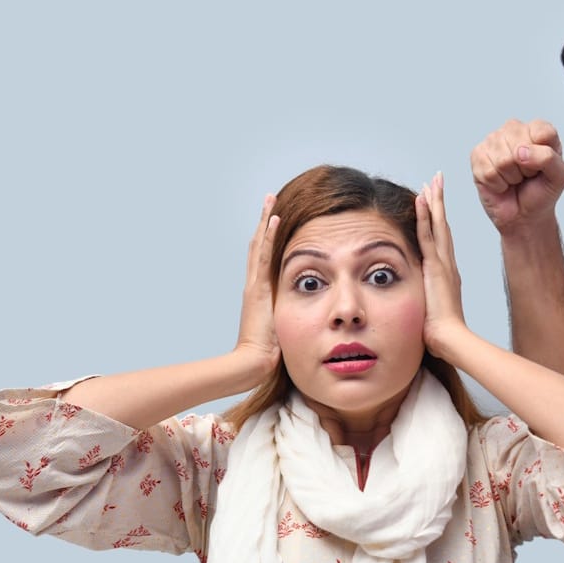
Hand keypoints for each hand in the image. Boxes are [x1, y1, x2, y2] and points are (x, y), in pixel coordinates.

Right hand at [235, 195, 280, 378]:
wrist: (253, 363)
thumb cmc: (270, 353)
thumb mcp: (284, 328)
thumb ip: (291, 317)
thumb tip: (310, 314)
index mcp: (259, 292)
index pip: (263, 258)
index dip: (268, 237)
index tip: (275, 218)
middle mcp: (254, 284)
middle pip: (258, 245)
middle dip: (264, 221)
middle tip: (270, 199)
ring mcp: (254, 285)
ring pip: (260, 245)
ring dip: (265, 221)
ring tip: (271, 199)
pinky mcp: (258, 289)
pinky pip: (265, 257)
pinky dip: (268, 237)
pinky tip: (274, 219)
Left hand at [415, 172, 468, 360]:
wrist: (450, 339)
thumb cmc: (440, 334)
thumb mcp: (432, 313)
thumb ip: (428, 305)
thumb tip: (422, 311)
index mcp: (447, 274)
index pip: (442, 239)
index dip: (438, 219)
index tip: (434, 201)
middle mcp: (448, 264)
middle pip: (443, 225)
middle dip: (439, 201)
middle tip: (437, 180)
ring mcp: (443, 264)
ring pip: (438, 225)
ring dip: (434, 201)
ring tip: (432, 181)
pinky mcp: (436, 266)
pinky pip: (428, 235)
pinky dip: (425, 216)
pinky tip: (421, 199)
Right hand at [470, 118, 563, 234]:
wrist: (524, 215)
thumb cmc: (541, 192)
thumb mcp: (560, 177)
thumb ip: (549, 158)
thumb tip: (520, 151)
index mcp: (538, 129)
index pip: (542, 133)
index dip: (544, 156)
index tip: (543, 167)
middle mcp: (514, 129)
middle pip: (520, 146)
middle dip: (525, 169)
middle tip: (527, 175)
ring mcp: (493, 140)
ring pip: (503, 160)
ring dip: (511, 178)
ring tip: (514, 179)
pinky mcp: (478, 155)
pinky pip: (489, 171)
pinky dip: (497, 184)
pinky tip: (501, 183)